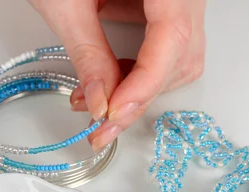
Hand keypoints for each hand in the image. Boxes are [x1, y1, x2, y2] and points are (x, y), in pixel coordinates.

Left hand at [29, 0, 205, 150]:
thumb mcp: (66, 2)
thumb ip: (88, 54)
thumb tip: (101, 104)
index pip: (173, 36)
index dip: (145, 83)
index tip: (114, 114)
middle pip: (183, 53)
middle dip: (141, 93)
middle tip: (103, 122)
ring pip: (182, 57)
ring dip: (143, 85)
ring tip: (100, 97)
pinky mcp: (168, 6)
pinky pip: (170, 47)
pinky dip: (141, 69)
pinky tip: (111, 76)